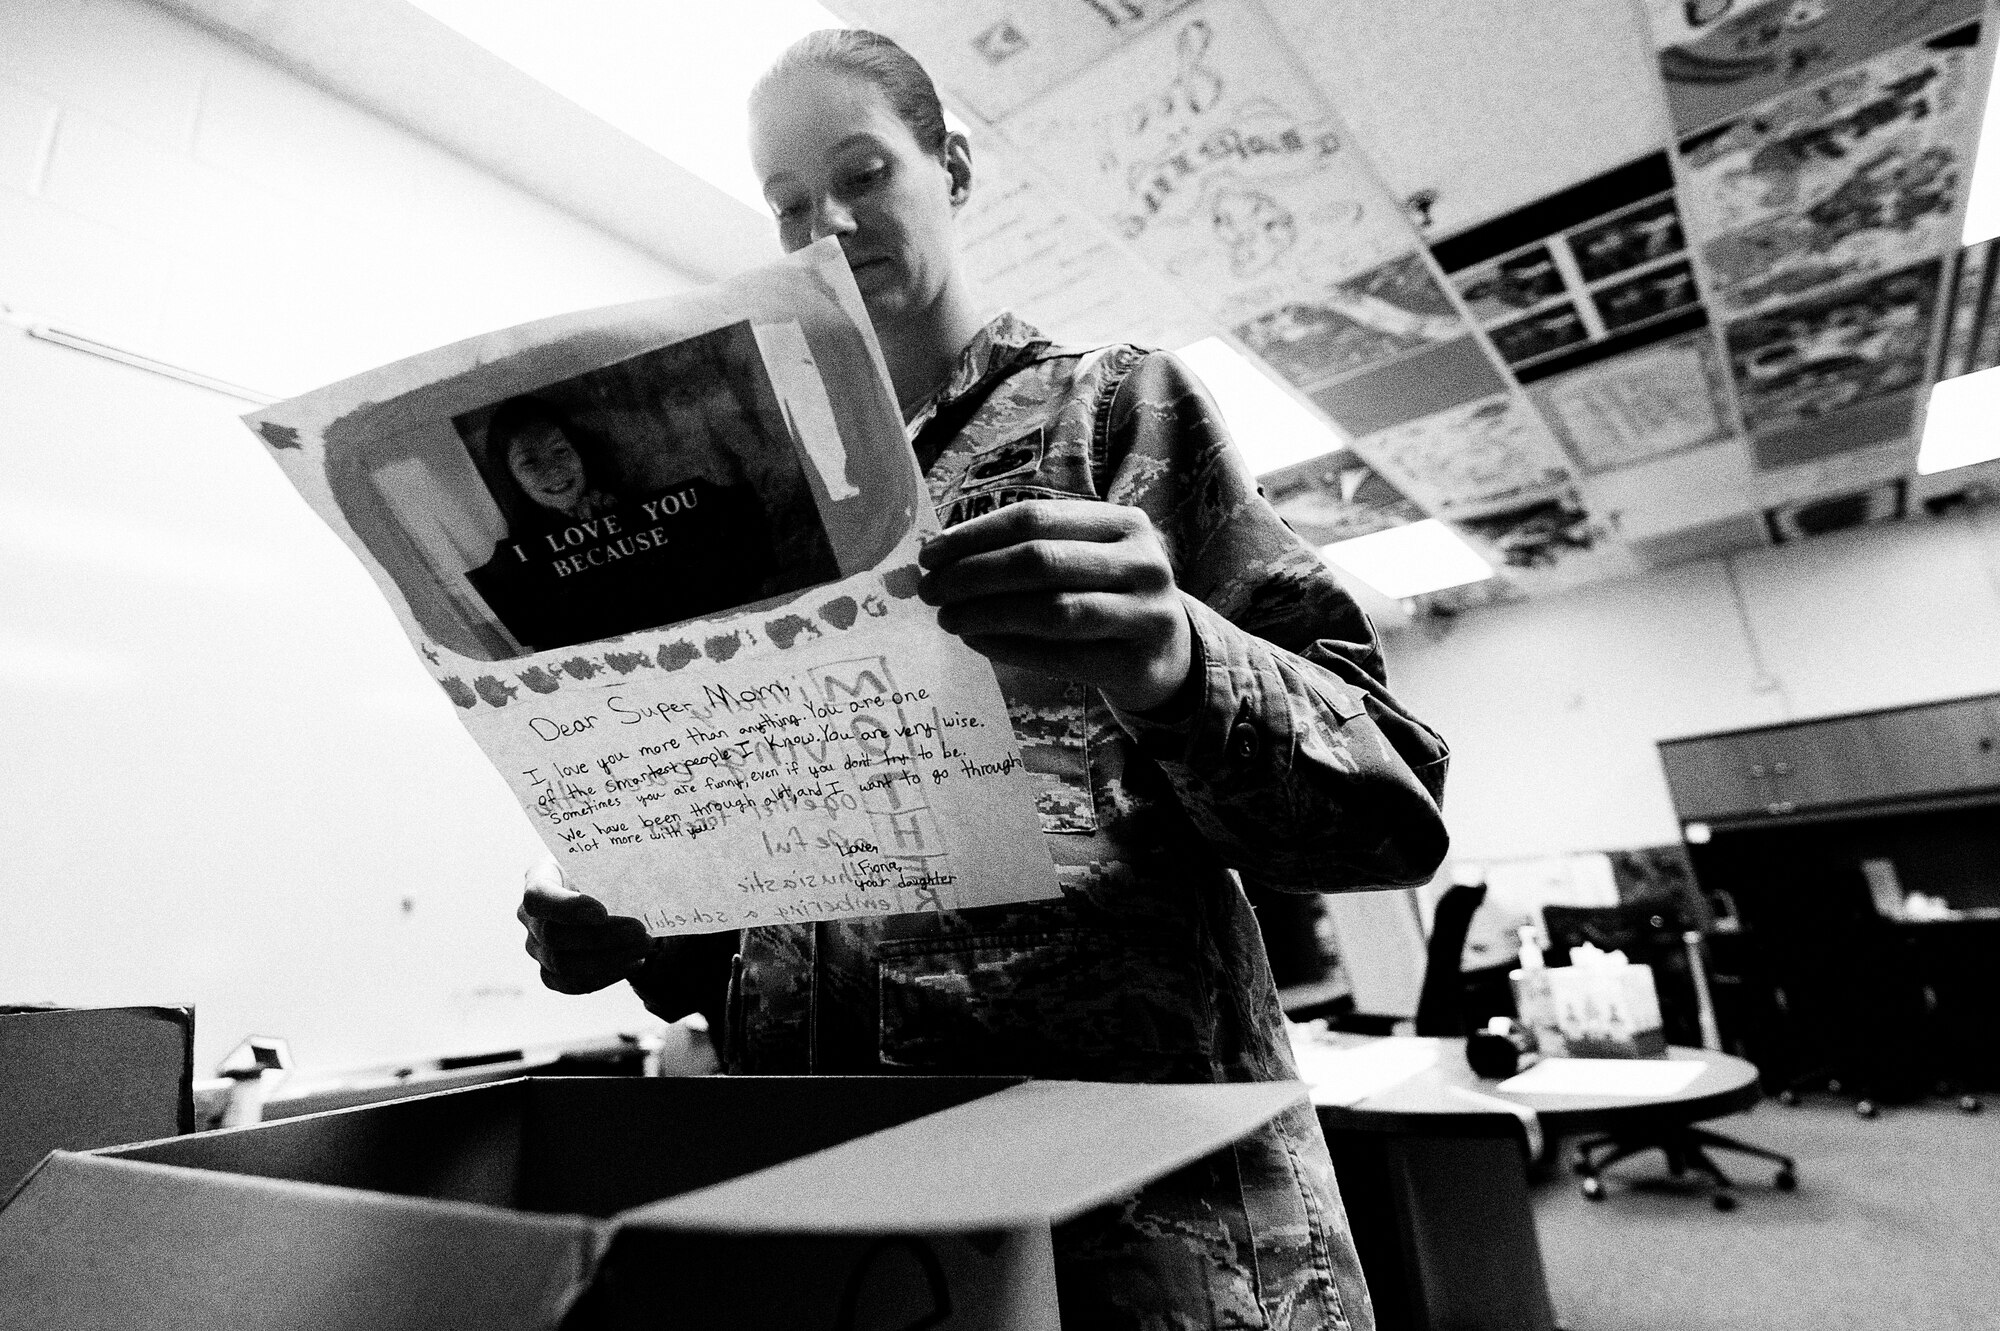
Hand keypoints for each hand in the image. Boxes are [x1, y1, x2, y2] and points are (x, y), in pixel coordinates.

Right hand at [518, 857, 653, 993]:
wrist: (604, 893)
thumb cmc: (605, 869)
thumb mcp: (607, 857)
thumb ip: (616, 865)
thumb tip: (644, 879)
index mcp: (539, 878)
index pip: (537, 897)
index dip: (566, 908)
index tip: (602, 913)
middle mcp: (530, 917)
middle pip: (554, 936)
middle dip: (601, 937)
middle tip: (640, 931)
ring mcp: (537, 948)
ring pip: (564, 966)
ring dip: (610, 959)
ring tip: (645, 947)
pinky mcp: (551, 973)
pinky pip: (575, 983)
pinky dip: (608, 975)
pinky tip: (634, 961)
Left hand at [917, 499, 1193, 712]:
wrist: (1168, 655)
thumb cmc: (1107, 597)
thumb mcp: (1085, 559)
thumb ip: (1030, 549)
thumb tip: (943, 556)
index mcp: (1124, 522)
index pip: (1035, 518)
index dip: (976, 535)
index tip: (930, 555)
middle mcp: (1142, 562)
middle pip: (1040, 561)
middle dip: (974, 575)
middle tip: (930, 591)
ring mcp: (1146, 614)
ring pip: (1052, 610)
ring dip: (987, 614)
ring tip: (948, 619)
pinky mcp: (1137, 663)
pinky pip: (1061, 656)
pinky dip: (1010, 648)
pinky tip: (978, 643)